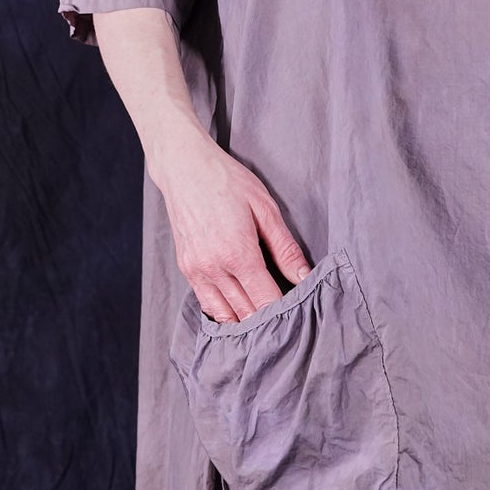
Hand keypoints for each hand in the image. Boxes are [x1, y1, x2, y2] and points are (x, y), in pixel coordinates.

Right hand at [153, 125, 313, 323]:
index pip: (266, 301)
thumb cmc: (226, 181)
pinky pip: (207, 304)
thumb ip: (286, 248)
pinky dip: (224, 312)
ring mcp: (196, 270)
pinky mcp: (186, 269)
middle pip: (246, 314)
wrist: (184, 168)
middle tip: (286, 318)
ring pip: (225, 316)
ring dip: (245, 321)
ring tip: (264, 318)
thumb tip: (304, 276)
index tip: (298, 312)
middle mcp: (214, 267)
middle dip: (267, 320)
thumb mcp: (265, 208)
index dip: (284, 312)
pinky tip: (240, 309)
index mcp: (238, 253)